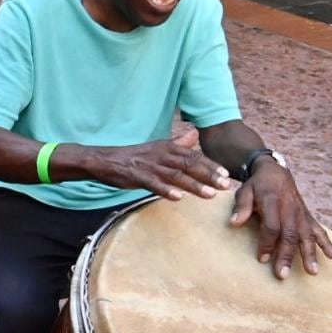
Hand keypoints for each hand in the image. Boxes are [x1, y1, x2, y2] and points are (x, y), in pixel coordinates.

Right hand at [89, 127, 231, 199]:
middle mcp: (161, 155)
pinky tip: (178, 198)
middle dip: (208, 175)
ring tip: (209, 194)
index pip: (194, 155)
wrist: (106, 160)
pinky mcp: (137, 177)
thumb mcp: (158, 147)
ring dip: (193, 185)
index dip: (210, 164)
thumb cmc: (135, 156)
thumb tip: (195, 134)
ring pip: (175, 175)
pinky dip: (166, 190)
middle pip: (189, 164)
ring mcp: (149, 166)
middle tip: (225, 185)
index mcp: (168, 147)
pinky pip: (154, 184)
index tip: (226, 173)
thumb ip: (178, 143)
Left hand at [230, 159, 331, 279]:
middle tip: (283, 275)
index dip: (267, 242)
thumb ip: (241, 206)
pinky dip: (328, 244)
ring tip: (312, 272)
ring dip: (310, 254)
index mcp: (273, 201)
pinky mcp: (308, 217)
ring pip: (307, 235)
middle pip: (290, 234)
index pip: (272, 225)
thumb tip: (234, 223)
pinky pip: (319, 230)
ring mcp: (301, 213)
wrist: (276, 172)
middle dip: (287, 256)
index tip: (262, 259)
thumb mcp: (245, 190)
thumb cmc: (257, 185)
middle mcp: (290, 208)